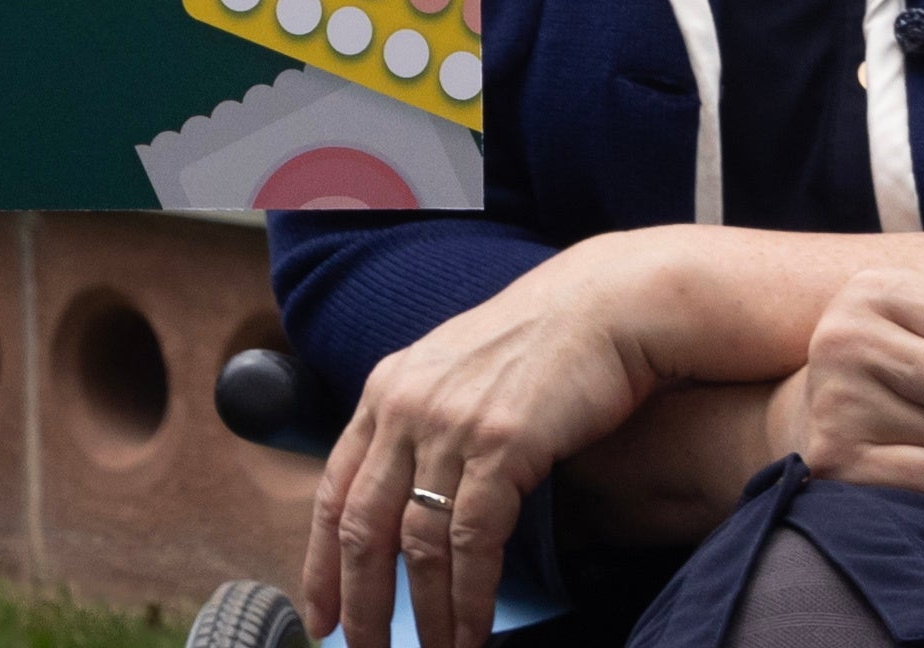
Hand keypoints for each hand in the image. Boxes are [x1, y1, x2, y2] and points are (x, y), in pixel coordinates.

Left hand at [302, 239, 666, 641]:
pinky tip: (472, 633)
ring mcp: (450, 424)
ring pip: (416, 542)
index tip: (321, 617)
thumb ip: (423, 428)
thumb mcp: (455, 377)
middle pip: (361, 525)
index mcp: (384, 392)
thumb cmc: (539, 348)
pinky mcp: (502, 443)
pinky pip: (473, 539)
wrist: (603, 308)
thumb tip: (410, 497)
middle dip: (359, 602)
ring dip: (424, 614)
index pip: (333, 492)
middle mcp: (404, 407)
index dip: (321, 562)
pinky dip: (469, 597)